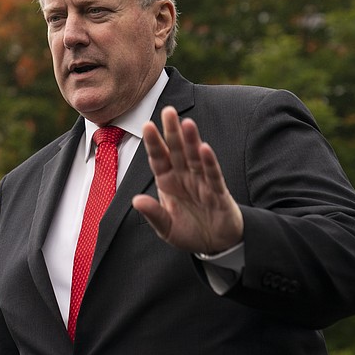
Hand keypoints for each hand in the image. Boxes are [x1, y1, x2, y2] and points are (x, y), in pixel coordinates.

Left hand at [132, 106, 243, 254]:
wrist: (216, 244)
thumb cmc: (190, 232)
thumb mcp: (166, 228)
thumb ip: (154, 214)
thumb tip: (136, 200)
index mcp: (168, 181)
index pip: (159, 158)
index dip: (153, 143)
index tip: (146, 125)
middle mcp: (185, 177)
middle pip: (177, 150)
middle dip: (172, 131)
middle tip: (168, 110)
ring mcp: (202, 182)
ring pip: (195, 157)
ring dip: (192, 141)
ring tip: (186, 123)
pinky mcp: (218, 192)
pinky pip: (213, 175)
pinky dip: (209, 162)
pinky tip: (205, 148)